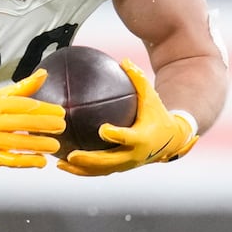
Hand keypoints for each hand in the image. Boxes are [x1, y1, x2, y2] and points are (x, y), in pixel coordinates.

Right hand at [0, 72, 63, 168]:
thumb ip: (23, 87)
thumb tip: (44, 74)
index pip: (24, 106)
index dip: (45, 109)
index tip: (60, 112)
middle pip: (23, 124)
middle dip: (46, 125)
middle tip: (62, 126)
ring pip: (19, 143)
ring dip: (40, 145)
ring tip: (55, 146)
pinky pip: (10, 160)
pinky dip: (27, 161)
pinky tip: (41, 161)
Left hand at [59, 60, 197, 175]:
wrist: (170, 140)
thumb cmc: (157, 114)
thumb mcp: (151, 97)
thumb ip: (138, 79)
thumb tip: (123, 60)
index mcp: (142, 138)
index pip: (128, 138)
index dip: (117, 135)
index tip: (103, 129)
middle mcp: (134, 155)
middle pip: (110, 161)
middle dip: (90, 160)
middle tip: (72, 154)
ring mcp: (126, 164)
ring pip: (101, 171)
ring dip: (80, 170)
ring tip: (60, 163)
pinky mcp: (120, 168)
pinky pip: (99, 171)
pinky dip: (82, 170)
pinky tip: (64, 163)